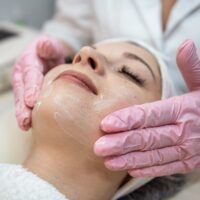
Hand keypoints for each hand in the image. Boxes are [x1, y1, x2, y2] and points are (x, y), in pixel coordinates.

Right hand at [12, 36, 66, 129]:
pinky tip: (30, 125)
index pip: (30, 75)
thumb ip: (48, 46)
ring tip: (25, 125)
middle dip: (23, 107)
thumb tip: (44, 45)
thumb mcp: (51, 46)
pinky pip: (28, 104)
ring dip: (23, 114)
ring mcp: (25, 85)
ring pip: (22, 100)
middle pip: (22, 91)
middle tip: (25, 120)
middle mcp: (23, 75)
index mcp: (28, 61)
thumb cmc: (51, 51)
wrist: (49, 56)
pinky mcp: (29, 93)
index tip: (31, 101)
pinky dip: (29, 115)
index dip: (31, 88)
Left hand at [94, 39, 199, 176]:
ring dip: (129, 159)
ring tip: (107, 161)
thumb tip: (185, 43)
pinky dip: (147, 169)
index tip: (105, 124)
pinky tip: (130, 170)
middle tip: (98, 147)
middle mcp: (185, 131)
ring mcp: (187, 150)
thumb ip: (192, 67)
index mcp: (184, 109)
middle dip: (122, 143)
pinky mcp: (188, 161)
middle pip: (147, 137)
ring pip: (153, 155)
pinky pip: (165, 167)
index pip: (150, 115)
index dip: (127, 119)